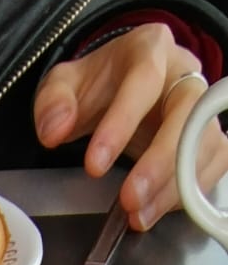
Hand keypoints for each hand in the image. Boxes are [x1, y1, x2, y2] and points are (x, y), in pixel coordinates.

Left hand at [34, 23, 227, 229]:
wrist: (123, 88)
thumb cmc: (99, 87)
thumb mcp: (64, 85)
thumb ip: (52, 103)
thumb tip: (53, 130)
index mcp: (150, 49)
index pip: (143, 81)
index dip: (121, 124)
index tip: (94, 165)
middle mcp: (185, 73)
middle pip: (187, 115)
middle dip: (158, 164)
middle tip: (129, 200)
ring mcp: (203, 106)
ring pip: (206, 144)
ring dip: (174, 187)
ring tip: (139, 215)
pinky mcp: (212, 137)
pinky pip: (214, 166)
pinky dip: (188, 193)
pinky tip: (156, 209)